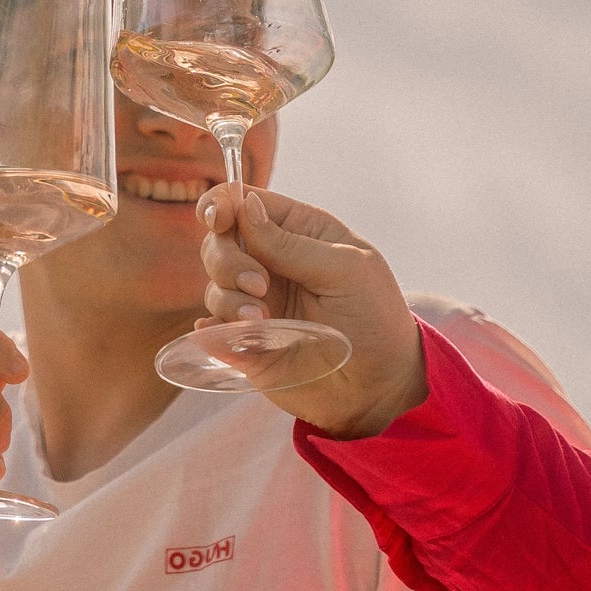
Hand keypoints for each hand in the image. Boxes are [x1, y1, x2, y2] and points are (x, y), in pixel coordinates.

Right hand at [197, 186, 427, 437]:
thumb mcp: (344, 270)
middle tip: (260, 287)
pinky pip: (211, 332)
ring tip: (262, 322)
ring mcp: (256, 304)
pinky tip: (233, 338)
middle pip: (218, 245)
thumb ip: (290, 243)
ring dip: (228, 301)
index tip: (218, 221)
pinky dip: (214, 333)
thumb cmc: (375, 318)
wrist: (379, 386)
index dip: (221, 206)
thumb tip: (244, 205)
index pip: (242, 204)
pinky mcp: (245, 343)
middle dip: (228, 262)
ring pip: (213, 288)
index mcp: (296, 232)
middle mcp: (270, 264)